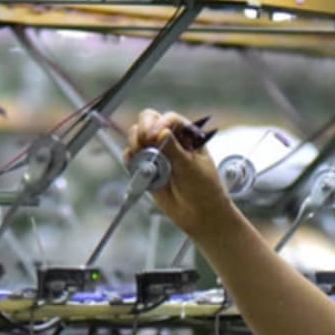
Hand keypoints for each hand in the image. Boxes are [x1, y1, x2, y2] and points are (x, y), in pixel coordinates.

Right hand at [127, 108, 238, 238]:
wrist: (200, 214)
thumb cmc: (204, 189)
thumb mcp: (192, 168)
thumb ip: (175, 150)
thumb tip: (162, 132)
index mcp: (187, 135)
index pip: (169, 119)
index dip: (160, 124)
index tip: (156, 136)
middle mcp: (170, 140)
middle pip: (149, 121)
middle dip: (143, 129)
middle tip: (144, 141)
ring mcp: (156, 153)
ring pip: (137, 137)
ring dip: (135, 143)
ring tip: (142, 157)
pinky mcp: (147, 168)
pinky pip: (132, 158)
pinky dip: (130, 160)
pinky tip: (136, 165)